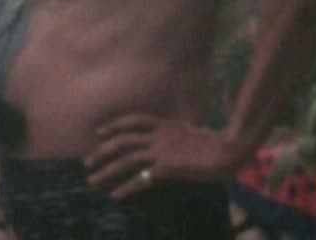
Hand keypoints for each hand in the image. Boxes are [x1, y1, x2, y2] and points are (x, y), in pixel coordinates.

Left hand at [83, 113, 252, 199]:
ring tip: (92, 180)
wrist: (228, 151)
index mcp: (165, 124)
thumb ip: (178, 135)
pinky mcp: (166, 168)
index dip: (113, 125)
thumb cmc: (217, 144)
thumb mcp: (192, 133)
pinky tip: (114, 195)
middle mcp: (159, 135)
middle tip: (86, 160)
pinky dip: (125, 187)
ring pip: (126, 159)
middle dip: (102, 150)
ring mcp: (161, 151)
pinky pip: (140, 179)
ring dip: (106, 170)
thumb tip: (172, 141)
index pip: (132, 120)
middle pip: (122, 140)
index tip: (99, 131)